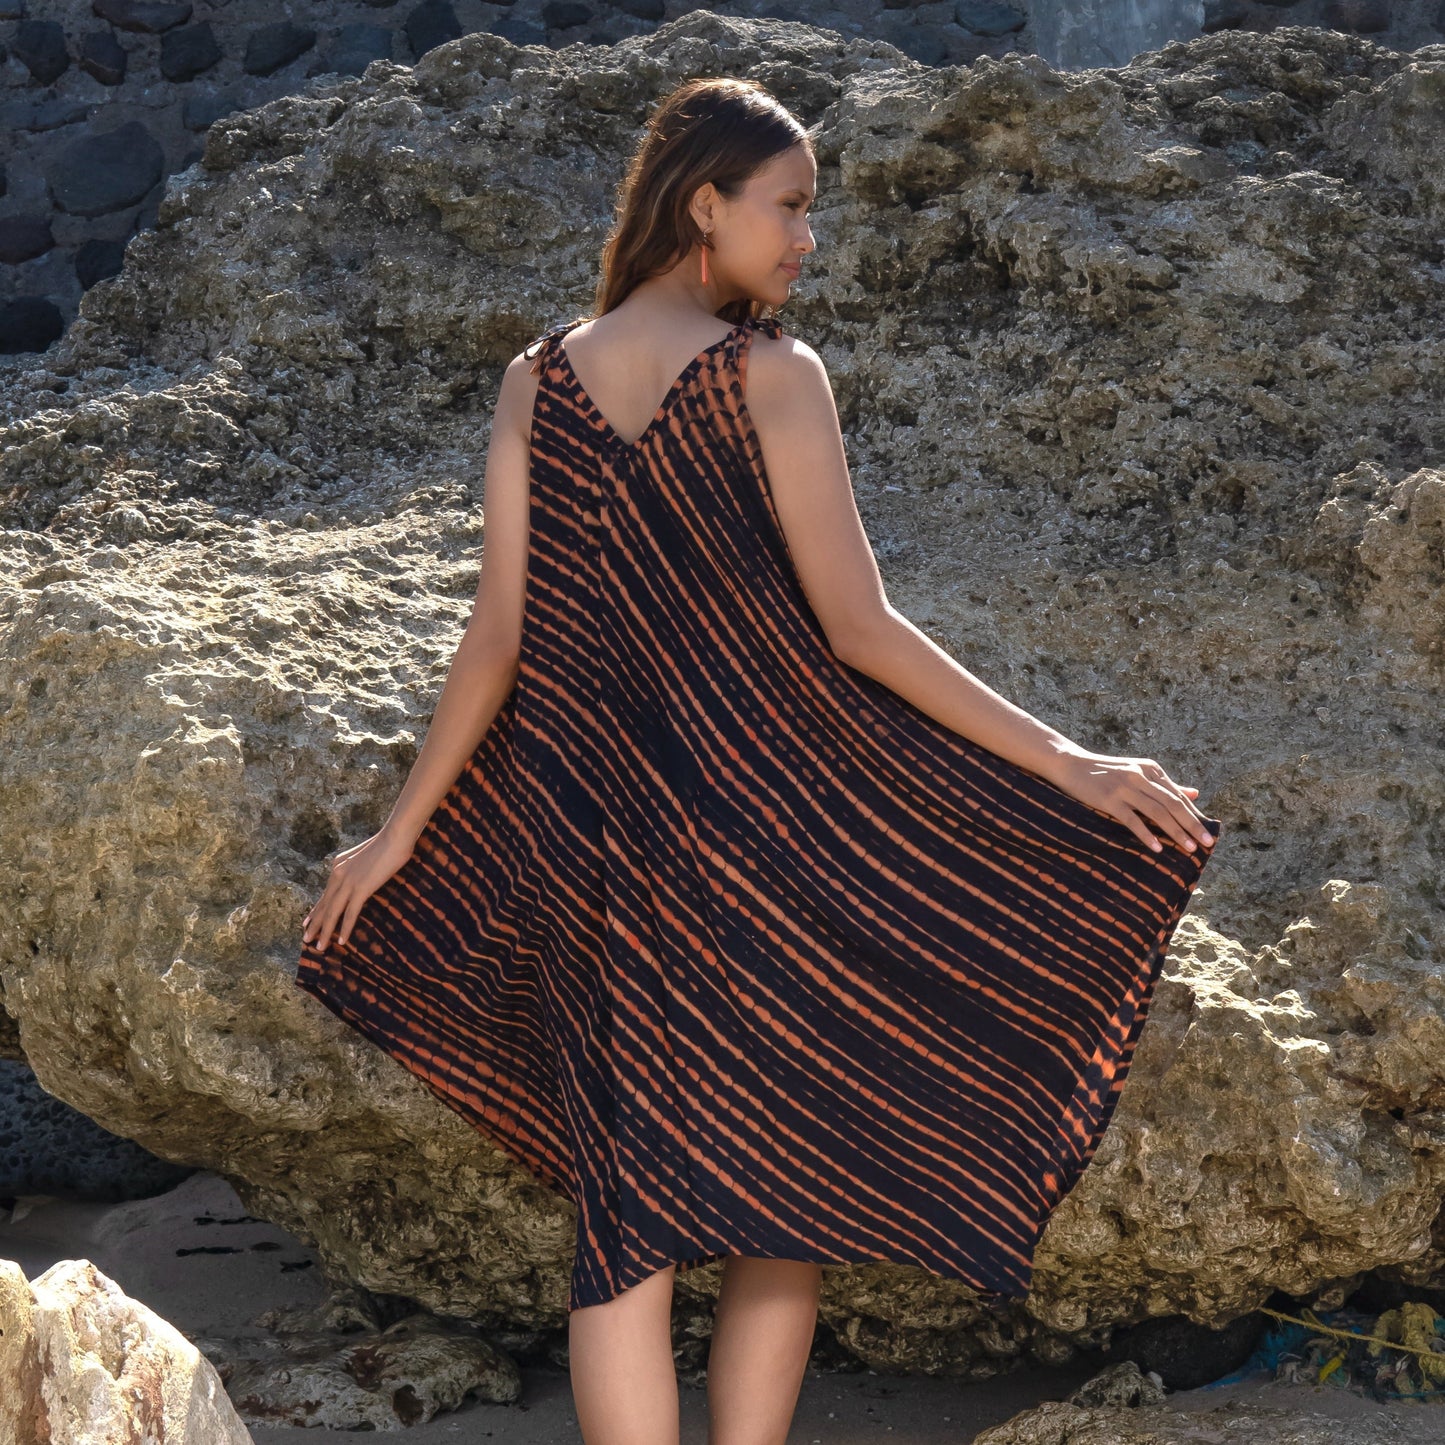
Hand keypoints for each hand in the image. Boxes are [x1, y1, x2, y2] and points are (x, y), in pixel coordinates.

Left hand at [301, 827, 416, 952]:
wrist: (396, 836)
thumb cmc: (388, 843)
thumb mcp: (367, 856)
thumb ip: (359, 868)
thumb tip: (360, 878)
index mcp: (338, 865)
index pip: (325, 893)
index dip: (316, 910)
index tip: (307, 922)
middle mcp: (338, 874)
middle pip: (325, 905)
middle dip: (315, 924)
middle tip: (306, 939)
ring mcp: (348, 882)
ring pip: (333, 912)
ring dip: (325, 932)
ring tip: (319, 947)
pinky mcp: (361, 888)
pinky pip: (350, 913)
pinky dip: (345, 928)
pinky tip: (342, 940)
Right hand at [1042, 748, 1216, 856]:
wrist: (1070, 764)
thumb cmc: (1105, 772)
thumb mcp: (1137, 772)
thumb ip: (1164, 784)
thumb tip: (1194, 793)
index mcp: (1151, 769)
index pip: (1178, 796)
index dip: (1195, 815)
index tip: (1208, 833)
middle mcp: (1141, 776)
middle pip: (1173, 804)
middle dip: (1193, 825)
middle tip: (1208, 844)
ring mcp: (1125, 787)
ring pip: (1158, 812)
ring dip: (1176, 832)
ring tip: (1189, 849)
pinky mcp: (1109, 799)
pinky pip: (1132, 820)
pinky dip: (1147, 834)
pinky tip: (1157, 848)